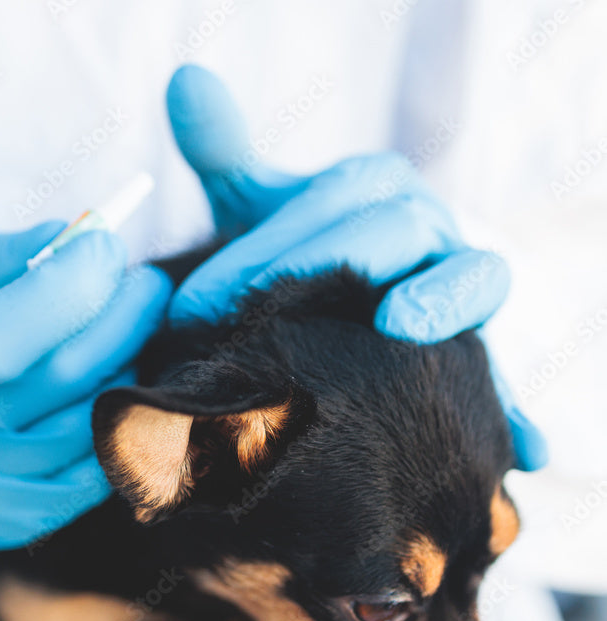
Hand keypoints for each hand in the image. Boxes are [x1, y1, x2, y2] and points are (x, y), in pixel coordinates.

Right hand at [0, 224, 170, 552]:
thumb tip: (72, 239)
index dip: (69, 287)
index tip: (107, 247)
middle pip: (62, 379)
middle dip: (123, 321)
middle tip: (147, 287)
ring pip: (89, 428)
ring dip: (126, 374)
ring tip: (127, 342)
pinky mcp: (11, 525)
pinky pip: (94, 480)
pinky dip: (119, 431)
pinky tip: (118, 395)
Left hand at [166, 65, 545, 471]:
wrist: (345, 318)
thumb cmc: (299, 264)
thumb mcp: (263, 213)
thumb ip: (227, 155)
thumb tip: (186, 82)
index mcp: (382, 192)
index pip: (331, 201)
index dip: (262, 247)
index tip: (193, 304)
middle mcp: (430, 228)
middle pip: (393, 232)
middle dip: (318, 270)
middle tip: (249, 322)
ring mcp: (463, 285)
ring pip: (473, 278)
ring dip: (443, 301)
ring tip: (400, 326)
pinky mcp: (481, 352)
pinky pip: (507, 379)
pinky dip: (516, 412)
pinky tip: (524, 449)